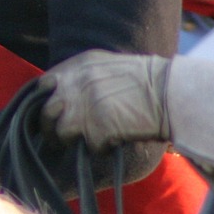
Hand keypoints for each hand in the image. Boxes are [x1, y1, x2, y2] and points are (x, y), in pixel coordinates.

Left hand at [39, 50, 171, 148]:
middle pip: (46, 111)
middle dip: (49, 126)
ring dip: (69, 140)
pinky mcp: (96, 130)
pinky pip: (88, 146)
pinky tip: (112, 142)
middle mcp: (76, 85)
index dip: (44, 101)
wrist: (170, 94)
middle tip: (58, 136)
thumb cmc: (146, 81)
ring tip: (86, 141)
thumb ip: (82, 76)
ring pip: (60, 132)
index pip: (43, 84)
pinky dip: (98, 149)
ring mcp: (84, 108)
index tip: (50, 112)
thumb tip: (61, 96)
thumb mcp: (107, 66)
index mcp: (79, 65)